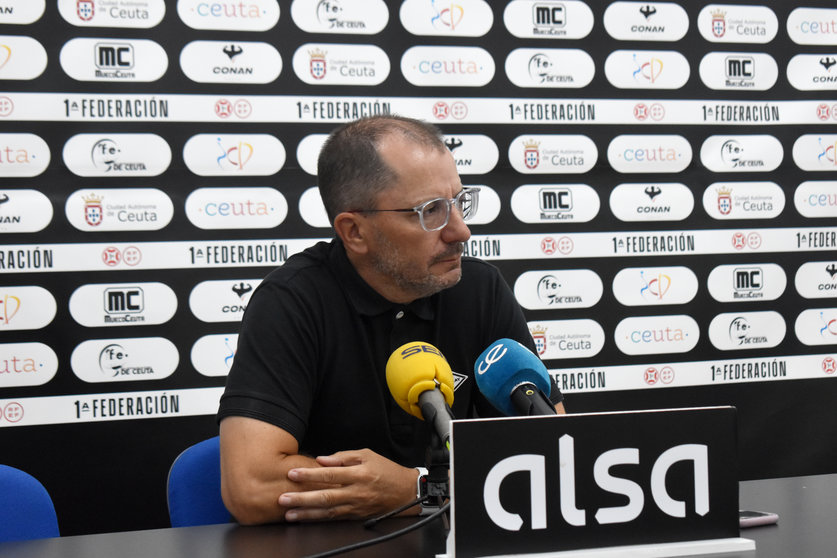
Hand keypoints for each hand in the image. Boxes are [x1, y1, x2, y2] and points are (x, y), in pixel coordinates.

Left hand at [277, 449, 416, 521]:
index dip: (310, 474)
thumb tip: (322, 459)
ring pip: (327, 512)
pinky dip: (318, 519)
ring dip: (306, 513)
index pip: (330, 474)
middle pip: (325, 496)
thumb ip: (343, 456)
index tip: (293, 474)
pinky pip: (334, 518)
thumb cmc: (386, 470)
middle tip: (283, 499)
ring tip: (289, 514)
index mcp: (359, 474)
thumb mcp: (368, 455)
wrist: (406, 492)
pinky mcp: (356, 516)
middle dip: (302, 499)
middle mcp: (356, 492)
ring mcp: (355, 506)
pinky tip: (305, 518)